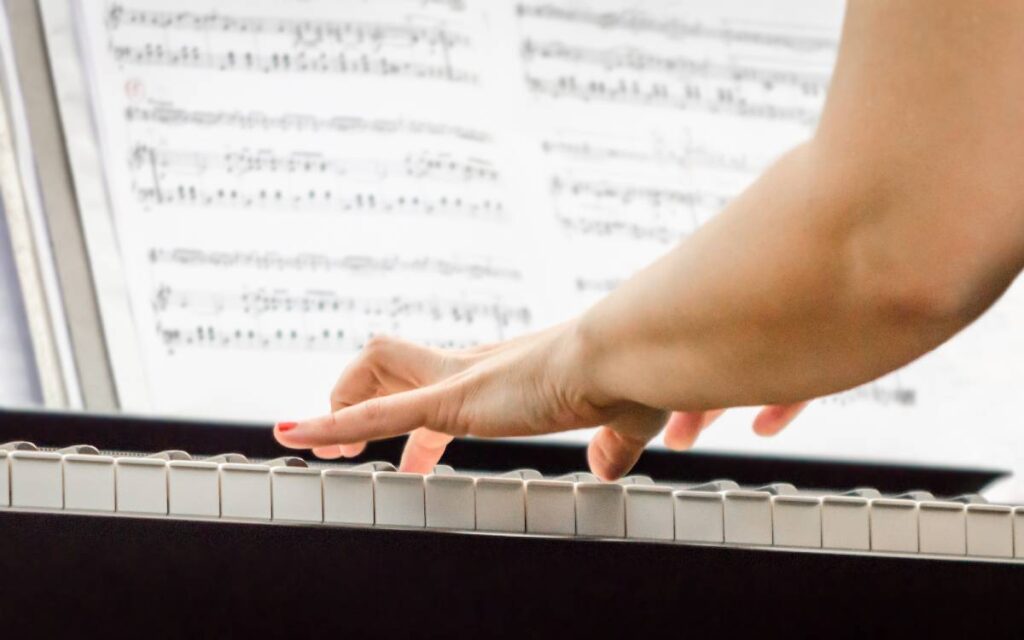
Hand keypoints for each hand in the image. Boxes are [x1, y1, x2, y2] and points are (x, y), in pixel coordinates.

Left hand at [274, 321, 807, 478]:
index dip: (414, 422)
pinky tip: (292, 436)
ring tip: (311, 446)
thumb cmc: (627, 379)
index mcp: (499, 373)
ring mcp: (456, 381)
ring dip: (337, 409)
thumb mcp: (618, 423)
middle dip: (360, 406)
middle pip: (390, 365)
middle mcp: (469, 368)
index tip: (418, 460)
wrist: (624, 359)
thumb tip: (610, 467)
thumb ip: (611, 446)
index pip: (436, 386)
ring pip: (371, 373)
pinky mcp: (451, 400)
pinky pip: (374, 414)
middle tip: (346, 457)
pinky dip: (329, 424)